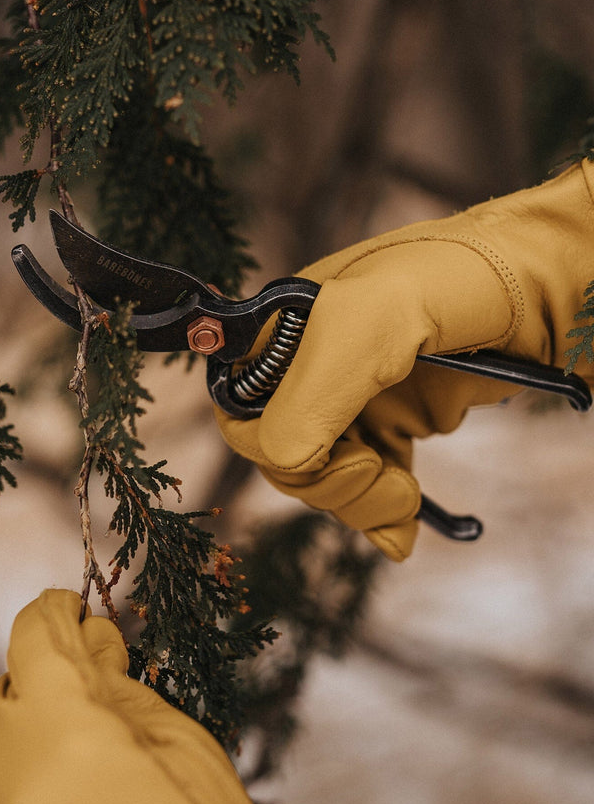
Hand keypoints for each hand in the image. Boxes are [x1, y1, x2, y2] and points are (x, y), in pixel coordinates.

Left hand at [0, 589, 277, 803]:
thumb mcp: (174, 740)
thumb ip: (117, 681)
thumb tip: (88, 633)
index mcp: (62, 720)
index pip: (35, 634)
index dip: (58, 615)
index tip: (73, 614)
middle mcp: (2, 763)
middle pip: (15, 687)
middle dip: (55, 685)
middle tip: (103, 705)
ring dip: (30, 733)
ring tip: (82, 765)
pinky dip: (9, 777)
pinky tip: (53, 794)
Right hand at [216, 159, 593, 560]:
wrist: (556, 283)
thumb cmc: (468, 277)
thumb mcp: (378, 320)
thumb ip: (315, 387)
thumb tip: (286, 462)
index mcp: (291, 326)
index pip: (246, 411)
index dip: (282, 448)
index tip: (347, 453)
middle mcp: (314, 362)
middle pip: (282, 454)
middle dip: (328, 483)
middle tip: (386, 481)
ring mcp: (355, 394)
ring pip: (323, 476)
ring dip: (359, 502)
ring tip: (407, 498)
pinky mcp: (394, 420)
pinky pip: (366, 482)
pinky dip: (380, 514)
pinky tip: (404, 526)